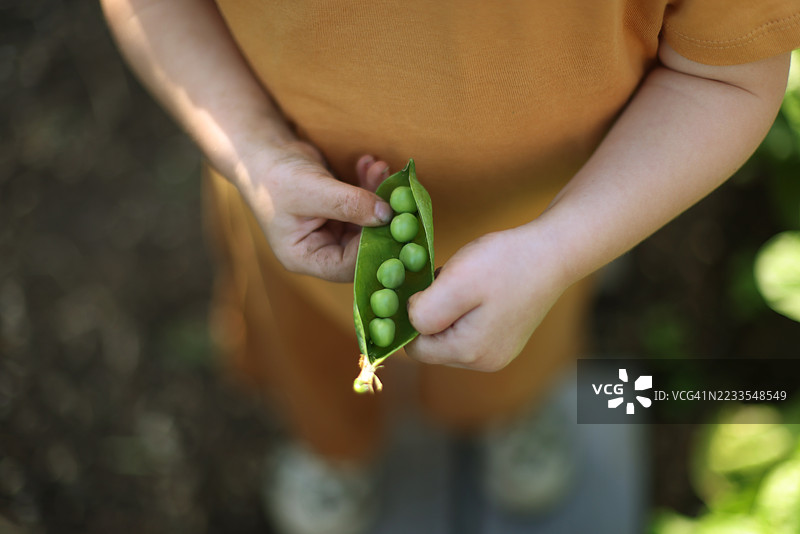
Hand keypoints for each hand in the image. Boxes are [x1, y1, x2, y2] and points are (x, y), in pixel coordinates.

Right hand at [232, 141, 393, 281]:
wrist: (263, 150)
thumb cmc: (275, 176)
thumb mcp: (311, 189)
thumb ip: (349, 203)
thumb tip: (387, 214)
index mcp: (307, 257)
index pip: (347, 266)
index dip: (372, 247)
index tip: (392, 222)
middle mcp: (321, 249)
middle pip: (362, 245)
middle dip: (381, 218)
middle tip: (398, 195)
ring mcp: (332, 230)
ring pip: (367, 222)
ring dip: (377, 195)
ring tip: (380, 169)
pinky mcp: (341, 212)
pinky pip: (363, 205)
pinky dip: (370, 185)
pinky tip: (371, 164)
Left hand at [405, 226, 568, 371]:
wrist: (553, 251)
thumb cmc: (505, 263)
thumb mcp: (456, 281)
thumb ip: (424, 311)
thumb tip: (410, 322)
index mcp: (470, 353)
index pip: (415, 349)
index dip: (412, 317)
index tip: (428, 287)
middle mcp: (485, 362)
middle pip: (433, 344)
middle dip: (433, 312)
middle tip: (451, 280)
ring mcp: (498, 352)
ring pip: (449, 335)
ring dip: (448, 308)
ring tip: (469, 281)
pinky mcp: (505, 338)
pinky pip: (468, 329)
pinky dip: (466, 308)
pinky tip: (481, 287)